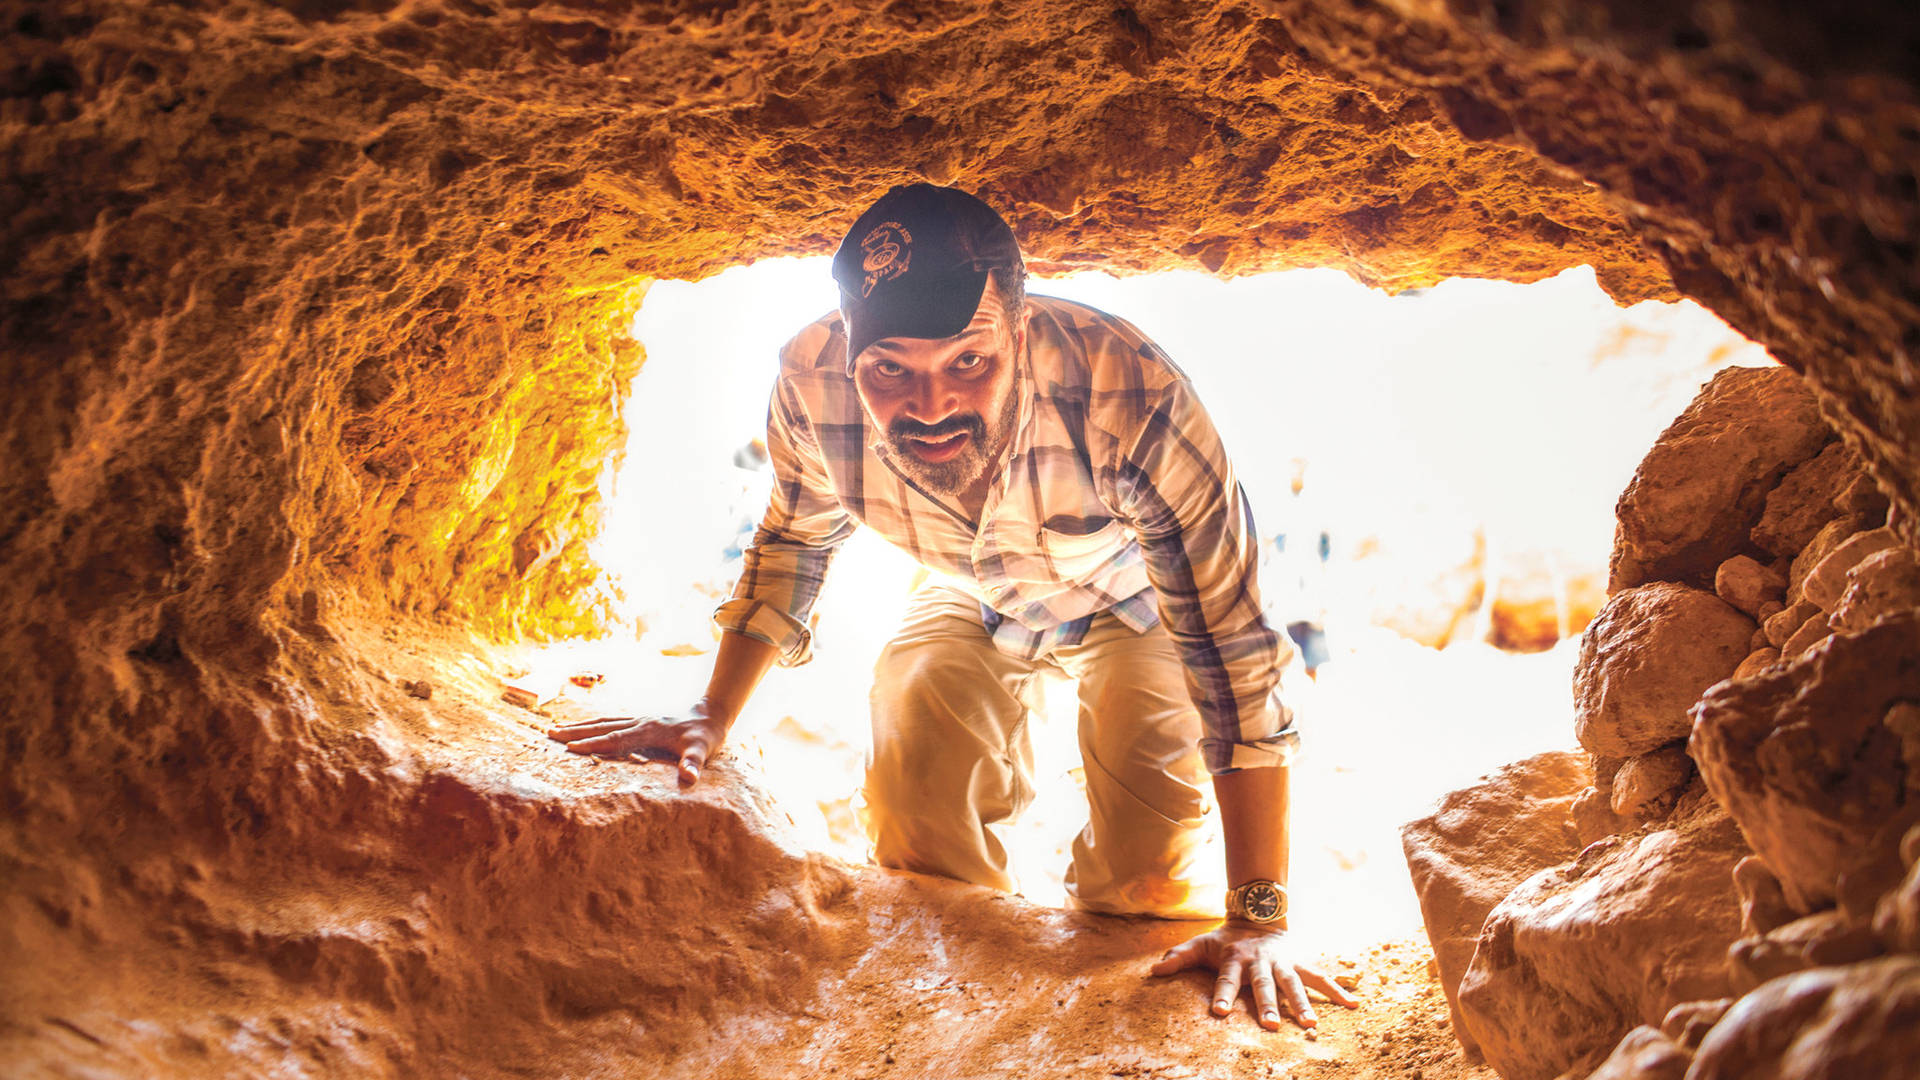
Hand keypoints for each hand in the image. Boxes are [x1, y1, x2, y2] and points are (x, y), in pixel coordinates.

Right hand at [545, 709, 724, 785]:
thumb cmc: (706, 736)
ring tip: (555, 729)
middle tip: (549, 734)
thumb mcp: (704, 750)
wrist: (712, 715)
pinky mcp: (640, 721)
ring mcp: (639, 720)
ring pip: (604, 722)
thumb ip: (695, 764)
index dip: (594, 744)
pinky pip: (611, 722)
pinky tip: (583, 729)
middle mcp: (640, 722)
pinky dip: (594, 725)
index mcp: (649, 730)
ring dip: (580, 726)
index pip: (616, 739)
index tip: (571, 748)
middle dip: (576, 731)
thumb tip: (689, 778)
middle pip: (602, 726)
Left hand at [1150, 923, 1358, 1029]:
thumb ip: (1178, 957)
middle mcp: (1260, 962)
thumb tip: (1153, 971)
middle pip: (1263, 984)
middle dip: (1267, 1004)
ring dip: (1302, 1003)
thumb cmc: (1225, 939)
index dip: (1223, 995)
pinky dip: (1338, 990)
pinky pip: (1321, 978)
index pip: (1226, 979)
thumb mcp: (1200, 944)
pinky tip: (1353, 1005)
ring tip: (1310, 1025)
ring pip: (1294, 983)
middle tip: (1270, 1025)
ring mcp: (1283, 962)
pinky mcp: (1302, 963)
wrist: (1257, 915)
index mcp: (1234, 958)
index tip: (1221, 1013)